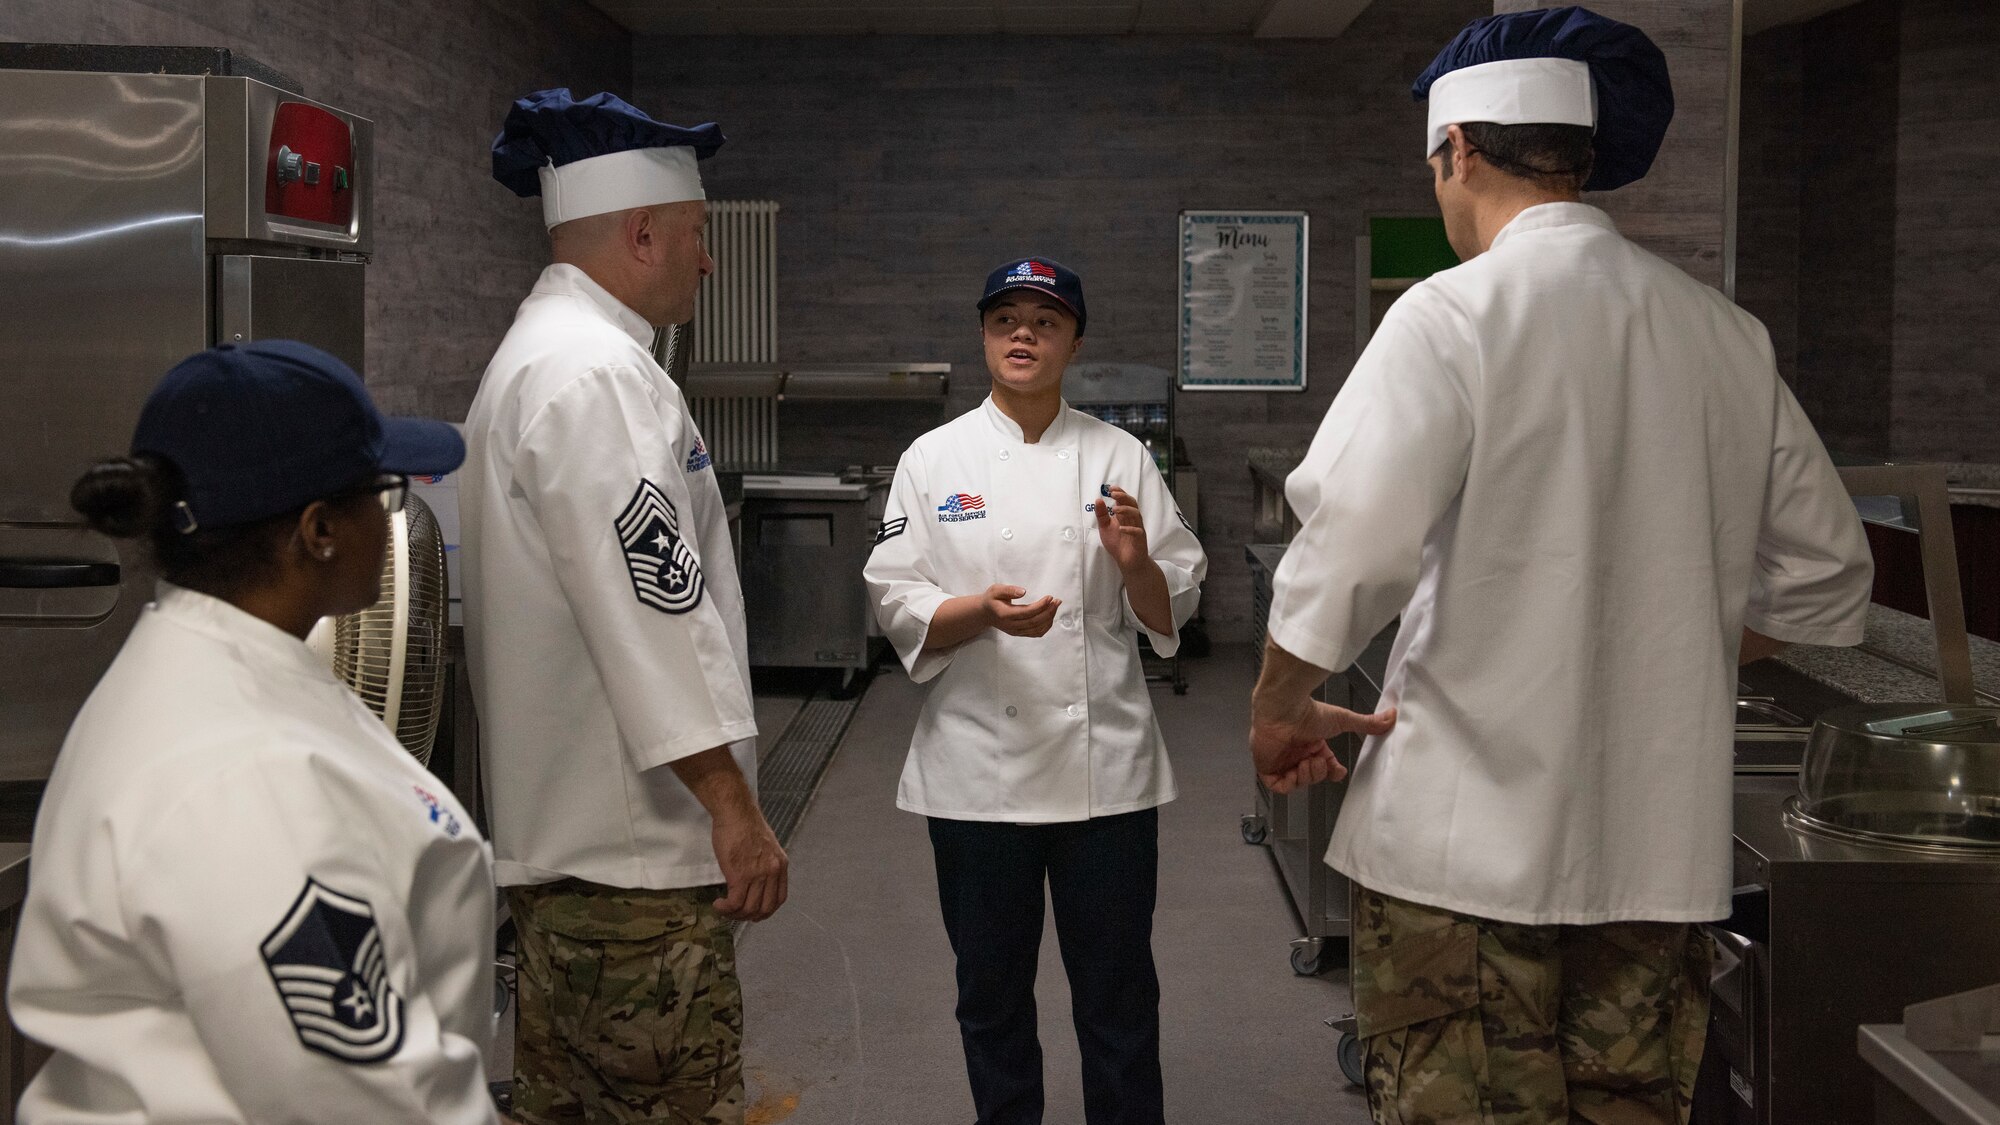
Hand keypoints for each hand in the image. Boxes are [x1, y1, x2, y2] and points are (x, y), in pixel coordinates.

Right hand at [710, 805, 788, 921]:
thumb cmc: (745, 824)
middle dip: (749, 916)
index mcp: (780, 865)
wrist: (735, 812)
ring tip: (724, 908)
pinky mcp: (739, 876)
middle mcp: (772, 872)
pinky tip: (718, 904)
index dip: (766, 911)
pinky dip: (725, 909)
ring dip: (734, 914)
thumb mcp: (766, 846)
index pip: (779, 899)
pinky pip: (734, 903)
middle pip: (765, 908)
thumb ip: (765, 864)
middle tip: (736, 914)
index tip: (754, 913)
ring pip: (749, 908)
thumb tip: (757, 880)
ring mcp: (757, 875)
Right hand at [982, 583, 1060, 637]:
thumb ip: (1009, 590)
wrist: (985, 613)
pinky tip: (1050, 616)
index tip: (1049, 597)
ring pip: (1037, 629)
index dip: (1040, 606)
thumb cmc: (992, 599)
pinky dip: (1046, 626)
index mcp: (1005, 615)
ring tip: (1055, 606)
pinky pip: (1036, 633)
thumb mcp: (996, 590)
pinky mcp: (1020, 633)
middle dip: (1048, 611)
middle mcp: (1011, 626)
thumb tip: (1023, 591)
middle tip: (1057, 601)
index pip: (1027, 612)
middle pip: (1034, 622)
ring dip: (1049, 618)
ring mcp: (1016, 631)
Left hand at [1094, 487, 1150, 571]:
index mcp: (1124, 515)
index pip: (1125, 500)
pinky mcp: (1140, 540)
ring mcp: (1137, 529)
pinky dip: (1130, 529)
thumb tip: (1098, 499)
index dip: (1120, 492)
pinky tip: (1121, 529)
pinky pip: (1138, 531)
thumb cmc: (1117, 543)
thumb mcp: (1105, 527)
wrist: (1127, 561)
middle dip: (1124, 497)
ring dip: (1126, 510)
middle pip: (1132, 503)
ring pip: (1136, 514)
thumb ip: (1102, 515)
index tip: (1110, 488)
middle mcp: (1132, 520)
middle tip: (1113, 494)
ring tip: (1114, 509)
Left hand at [1248, 699, 1397, 793]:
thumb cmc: (1308, 711)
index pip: (1324, 765)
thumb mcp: (1342, 719)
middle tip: (1321, 762)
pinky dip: (1290, 783)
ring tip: (1309, 761)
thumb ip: (1366, 722)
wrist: (1284, 709)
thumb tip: (1391, 717)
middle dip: (1320, 773)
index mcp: (1311, 743)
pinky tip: (1297, 769)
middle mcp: (1296, 752)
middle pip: (1312, 776)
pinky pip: (1278, 786)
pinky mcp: (1266, 766)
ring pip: (1297, 782)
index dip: (1332, 772)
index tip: (1339, 771)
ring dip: (1308, 775)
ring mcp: (1281, 759)